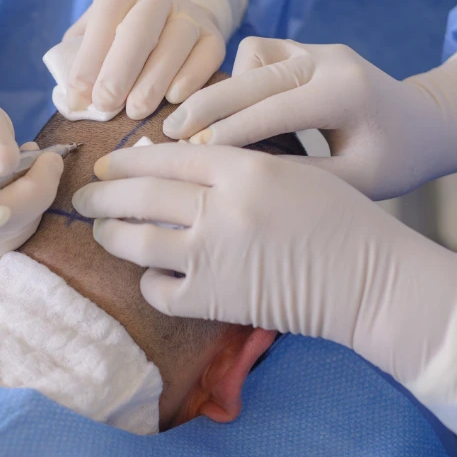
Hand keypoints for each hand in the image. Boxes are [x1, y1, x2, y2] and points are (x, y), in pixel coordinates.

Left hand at [62, 0, 225, 119]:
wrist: (171, 22)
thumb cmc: (120, 39)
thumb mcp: (95, 38)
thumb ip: (79, 61)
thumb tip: (73, 100)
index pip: (104, 19)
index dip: (89, 60)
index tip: (78, 98)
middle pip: (141, 29)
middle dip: (120, 70)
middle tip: (105, 104)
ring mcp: (190, 13)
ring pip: (175, 43)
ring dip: (153, 81)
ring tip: (135, 111)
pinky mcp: (214, 36)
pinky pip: (206, 57)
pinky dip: (190, 79)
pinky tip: (172, 99)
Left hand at [72, 143, 456, 454]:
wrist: (372, 279)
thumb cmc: (339, 218)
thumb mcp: (290, 170)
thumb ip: (233, 162)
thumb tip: (169, 162)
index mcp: (244, 168)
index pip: (167, 156)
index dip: (128, 160)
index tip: (107, 164)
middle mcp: (222, 208)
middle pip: (140, 195)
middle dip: (103, 195)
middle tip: (84, 197)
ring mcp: (214, 256)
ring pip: (137, 241)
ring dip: (112, 234)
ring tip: (104, 231)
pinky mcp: (216, 300)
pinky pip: (159, 290)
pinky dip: (149, 281)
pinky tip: (151, 274)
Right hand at [162, 37, 456, 199]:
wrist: (429, 121)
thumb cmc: (397, 159)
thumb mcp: (357, 181)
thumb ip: (303, 178)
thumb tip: (241, 181)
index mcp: (345, 91)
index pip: (273, 110)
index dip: (229, 134)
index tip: (189, 156)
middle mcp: (329, 59)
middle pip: (252, 77)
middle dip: (207, 106)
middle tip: (170, 134)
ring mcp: (317, 48)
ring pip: (250, 57)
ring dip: (225, 90)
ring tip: (199, 128)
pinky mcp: (306, 48)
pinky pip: (258, 52)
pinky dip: (240, 79)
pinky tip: (234, 111)